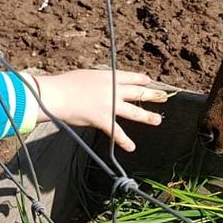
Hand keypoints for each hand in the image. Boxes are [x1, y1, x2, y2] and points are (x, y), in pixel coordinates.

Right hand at [31, 70, 167, 151]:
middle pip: (137, 93)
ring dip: (147, 117)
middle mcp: (113, 90)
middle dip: (153, 95)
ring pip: (134, 112)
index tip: (148, 82)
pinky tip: (132, 147)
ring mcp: (110, 105)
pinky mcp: (103, 119)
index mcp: (108, 77)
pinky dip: (124, 141)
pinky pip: (117, 132)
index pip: (130, 77)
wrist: (58, 95)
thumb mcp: (85, 76)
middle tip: (164, 97)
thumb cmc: (65, 84)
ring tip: (158, 120)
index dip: (141, 80)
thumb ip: (97, 81)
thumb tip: (101, 85)